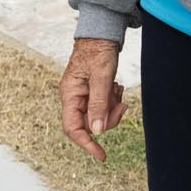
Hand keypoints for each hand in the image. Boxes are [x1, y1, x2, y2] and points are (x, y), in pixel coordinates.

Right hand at [58, 38, 127, 161]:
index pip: (73, 128)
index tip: (102, 156)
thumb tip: (97, 132)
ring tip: (117, 89)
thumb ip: (98, 104)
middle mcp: (73, 98)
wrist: (101, 34)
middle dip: (108, 118)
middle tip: (121, 105)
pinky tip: (115, 87)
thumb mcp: (101, 77)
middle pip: (90, 125)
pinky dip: (112, 101)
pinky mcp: (92, 93)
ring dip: (112, 108)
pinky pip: (103, 107)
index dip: (87, 144)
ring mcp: (82, 96)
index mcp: (69, 95)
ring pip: (99, 116)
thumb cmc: (98, 51)